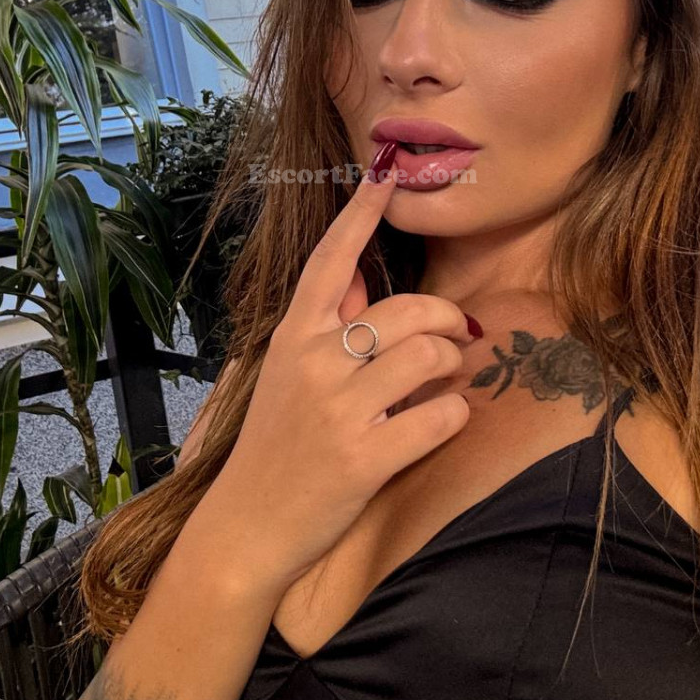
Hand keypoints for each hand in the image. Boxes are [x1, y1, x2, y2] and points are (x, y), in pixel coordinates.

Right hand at [204, 146, 474, 590]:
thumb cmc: (273, 445)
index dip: (361, 213)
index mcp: (294, 336)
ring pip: (430, 359)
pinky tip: (441, 422)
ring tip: (445, 382)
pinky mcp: (364, 459)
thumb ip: (326, 324)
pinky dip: (454, 416)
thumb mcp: (285, 373)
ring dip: (452, 368)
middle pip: (409, 312)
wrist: (246, 527)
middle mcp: (315, 363)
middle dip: (445, 322)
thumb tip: (363, 277)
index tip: (385, 172)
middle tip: (452, 340)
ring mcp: (339, 411)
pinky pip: (439, 418)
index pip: (332, 259)